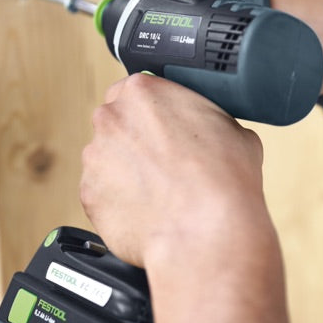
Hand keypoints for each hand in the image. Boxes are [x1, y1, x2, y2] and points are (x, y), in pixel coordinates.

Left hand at [79, 73, 270, 269]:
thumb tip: (209, 130)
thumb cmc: (222, 180)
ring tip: (161, 194)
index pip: (135, 91)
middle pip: (116, 125)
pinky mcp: (88, 195)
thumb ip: (206, 120)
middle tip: (164, 164)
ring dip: (126, 174)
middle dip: (135, 142)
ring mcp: (94, 158)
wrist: (206, 230)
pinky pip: (103, 196)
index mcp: (143, 91)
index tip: (162, 129)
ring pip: (107, 162)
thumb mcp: (234, 129)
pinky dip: (121, 204)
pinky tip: (150, 212)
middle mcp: (111, 119)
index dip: (151, 114)